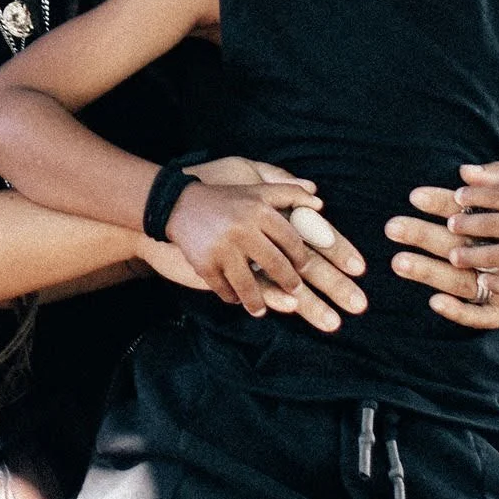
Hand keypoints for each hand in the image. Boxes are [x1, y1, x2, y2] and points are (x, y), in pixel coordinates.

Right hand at [164, 159, 367, 327]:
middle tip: (294, 290)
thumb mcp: (256, 189)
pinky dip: (231, 298)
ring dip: (258, 302)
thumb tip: (320, 203)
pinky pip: (223, 289)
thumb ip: (289, 191)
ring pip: (249, 285)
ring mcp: (222, 249)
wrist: (178, 204)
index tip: (304, 268)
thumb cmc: (225, 199)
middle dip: (288, 282)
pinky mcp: (204, 264)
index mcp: (258, 210)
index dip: (301, 258)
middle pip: (275, 265)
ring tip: (261, 310)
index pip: (291, 241)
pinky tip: (236, 300)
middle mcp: (242, 229)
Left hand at [385, 161, 498, 329]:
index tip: (457, 197)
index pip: (497, 197)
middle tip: (450, 226)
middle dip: (466, 225)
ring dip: (472, 256)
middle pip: (492, 225)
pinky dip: (498, 283)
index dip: (473, 196)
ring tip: (454, 256)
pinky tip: (484, 281)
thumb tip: (463, 171)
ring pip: (497, 255)